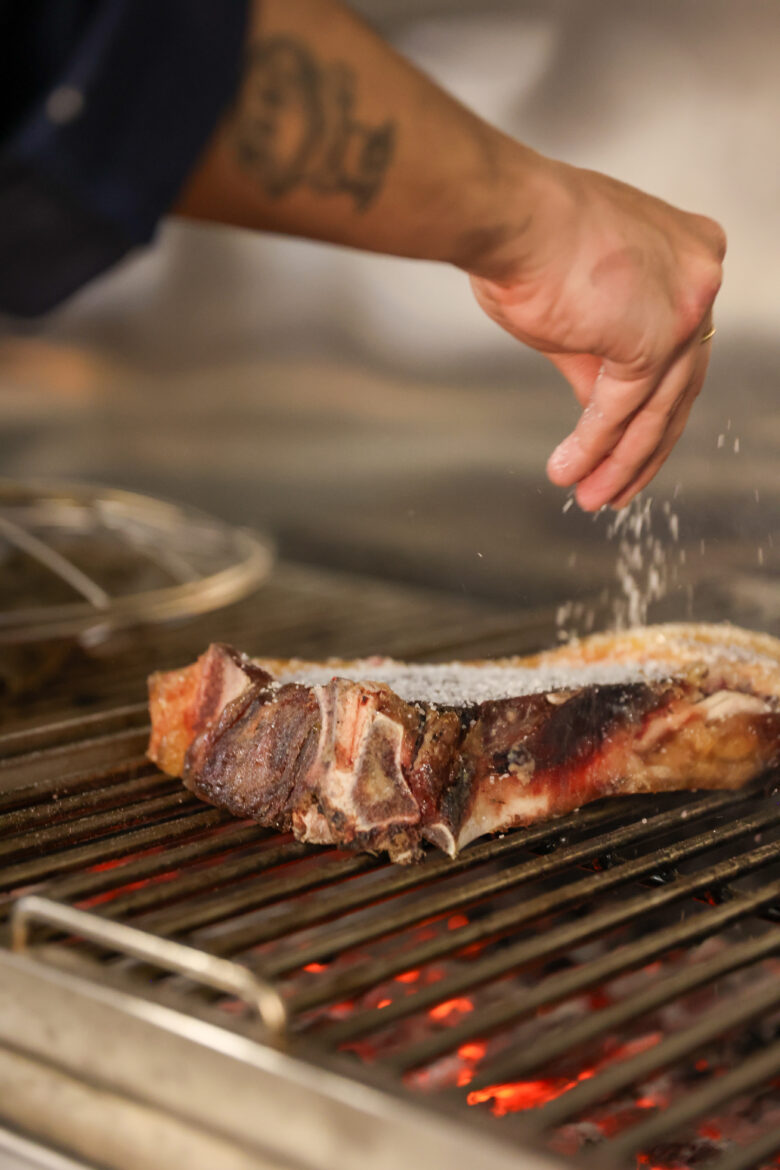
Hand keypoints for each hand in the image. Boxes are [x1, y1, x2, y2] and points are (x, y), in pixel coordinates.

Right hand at [468, 157, 725, 509]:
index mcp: (687, 253)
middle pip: (678, 385)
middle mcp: (699, 275)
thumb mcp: (579, 308)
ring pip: (657, 407)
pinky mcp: (653, 339)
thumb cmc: (528, 239)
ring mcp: (684, 306)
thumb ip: (600, 357)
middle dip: (643, 448)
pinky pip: (623, 410)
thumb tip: (601, 408)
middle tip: (617, 487)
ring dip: (620, 461)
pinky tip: (570, 471)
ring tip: (592, 497)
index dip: (651, 404)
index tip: (627, 442)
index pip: (678, 348)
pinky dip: (594, 446)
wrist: (509, 215)